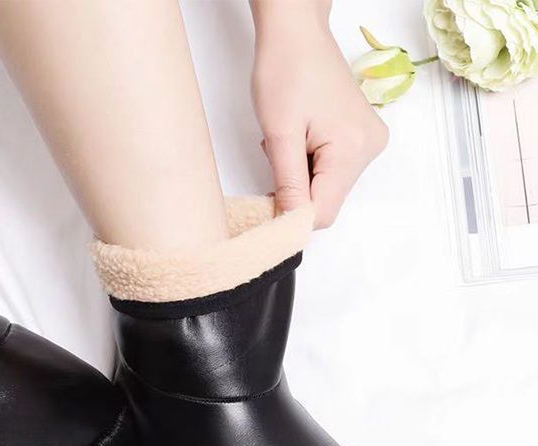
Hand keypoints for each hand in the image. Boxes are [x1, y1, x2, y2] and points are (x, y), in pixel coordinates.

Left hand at [250, 0, 388, 228]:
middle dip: (294, 192)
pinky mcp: (359, 137)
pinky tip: (299, 139)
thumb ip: (288, 185)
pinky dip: (308, 165)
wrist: (296, 31)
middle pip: (325, 201)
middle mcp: (368, 149)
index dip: (291, 216)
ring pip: (326, 187)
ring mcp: (367, 142)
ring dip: (299, 176)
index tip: (267, 204)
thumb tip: (289, 223)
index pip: (322, 212)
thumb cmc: (286, 69)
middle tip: (275, 157)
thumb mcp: (279, 135)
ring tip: (287, 141)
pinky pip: (330, 170)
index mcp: (352, 149)